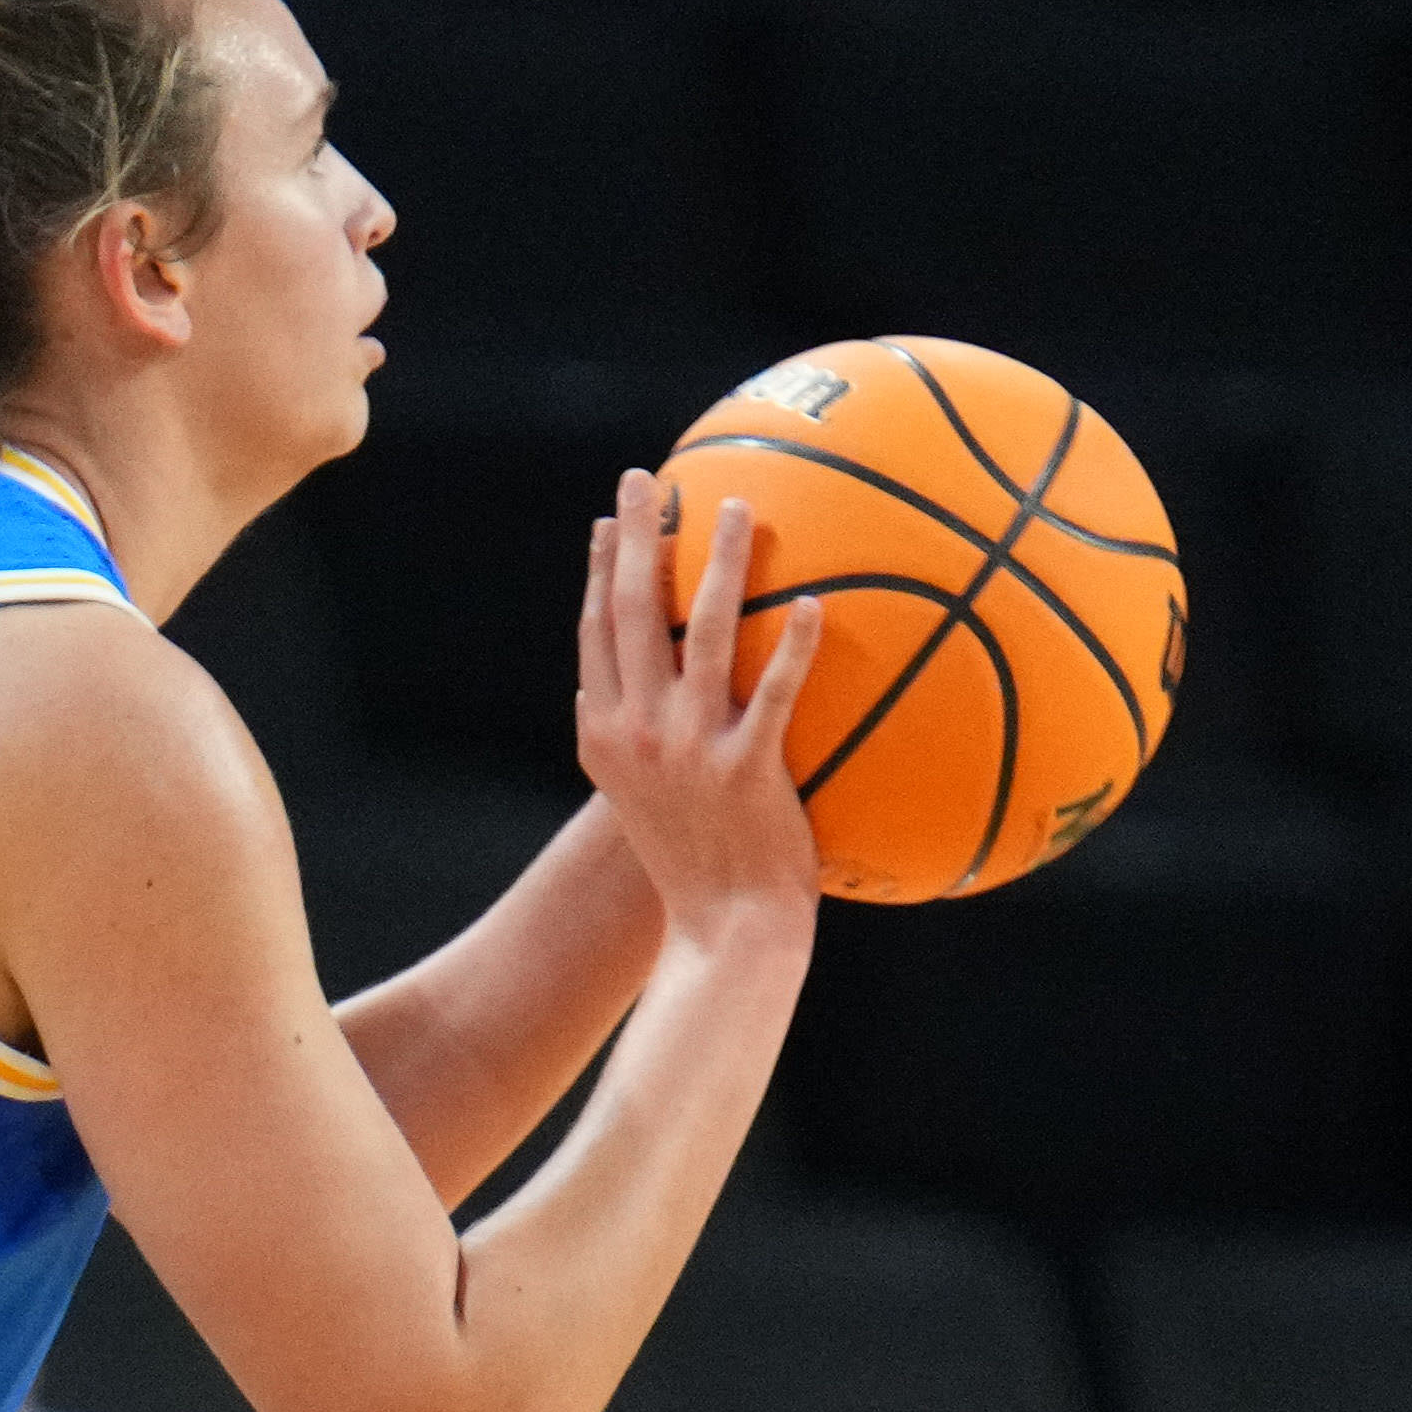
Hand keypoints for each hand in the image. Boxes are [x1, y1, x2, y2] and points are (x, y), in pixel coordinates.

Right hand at [574, 473, 824, 945]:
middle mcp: (636, 732)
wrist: (724, 930)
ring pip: (704, 635)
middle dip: (637, 538)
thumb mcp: (633, 803)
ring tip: (739, 509)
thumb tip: (607, 691)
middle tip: (645, 481)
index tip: (609, 522)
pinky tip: (816, 603)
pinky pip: (774, 693)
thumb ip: (624, 743)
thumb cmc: (692, 867)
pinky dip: (794, 646)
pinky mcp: (745, 770)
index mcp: (605, 735)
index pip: (595, 635)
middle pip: (632, 613)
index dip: (600, 572)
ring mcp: (688, 750)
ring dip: (720, 564)